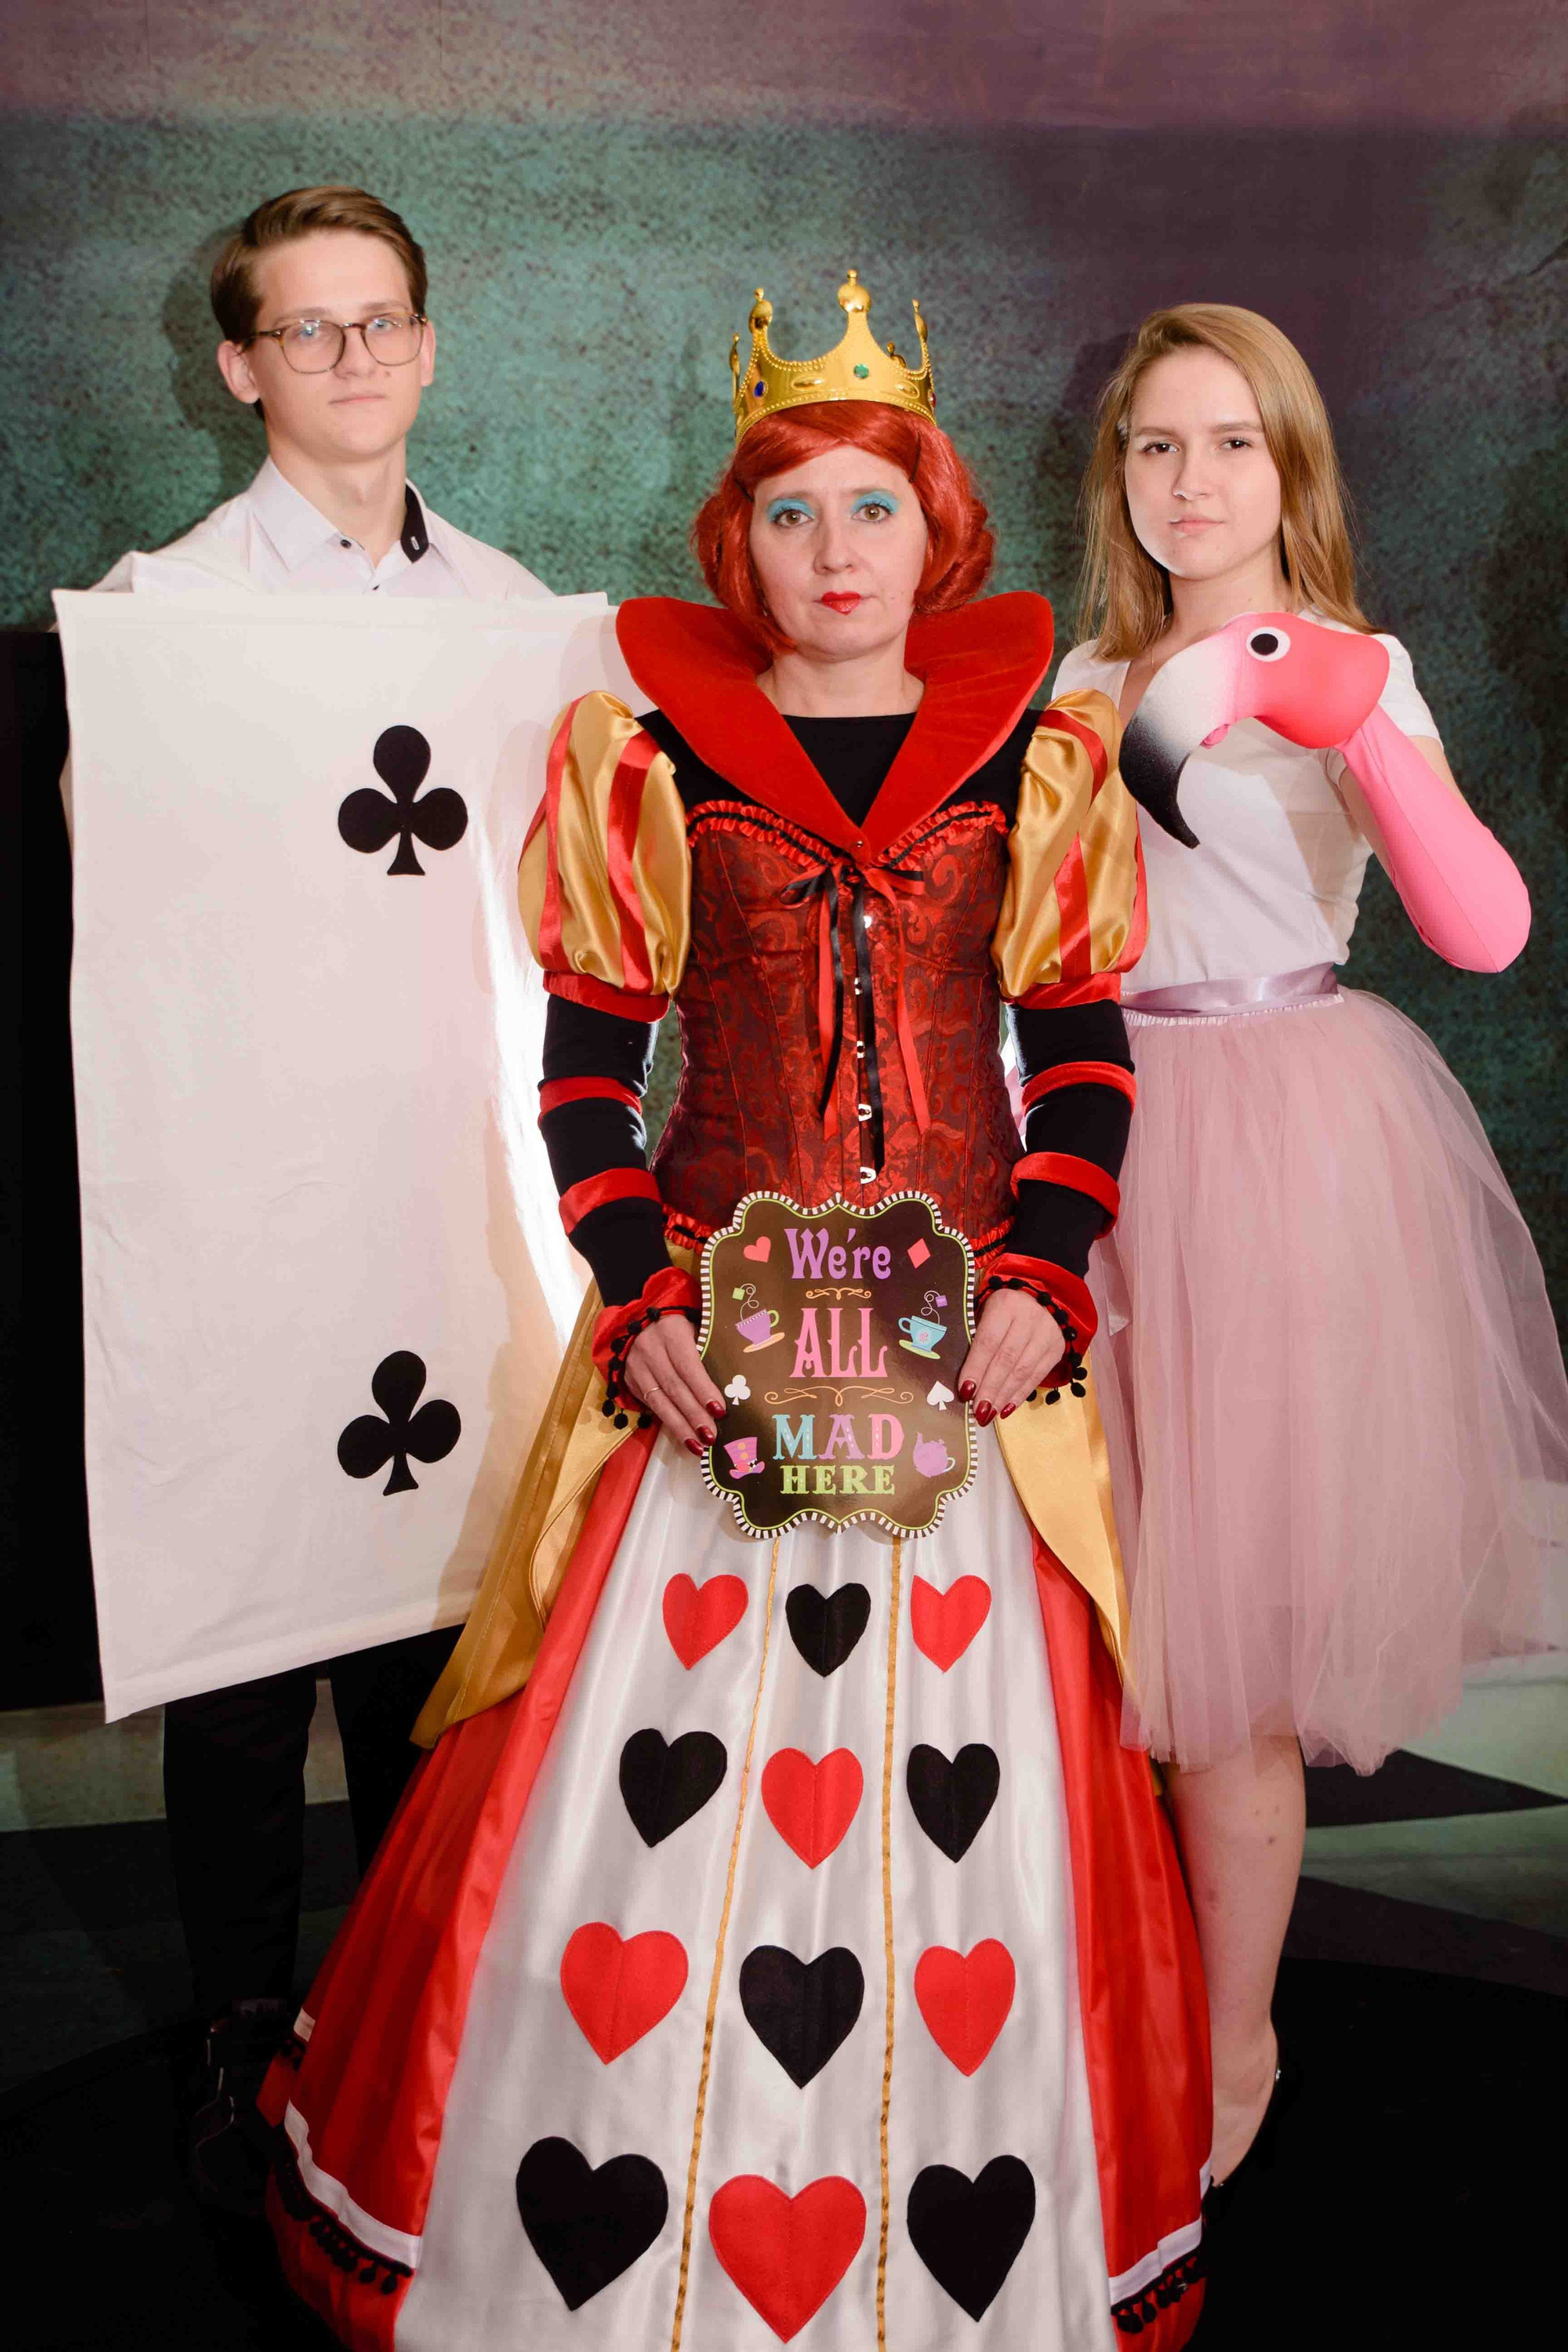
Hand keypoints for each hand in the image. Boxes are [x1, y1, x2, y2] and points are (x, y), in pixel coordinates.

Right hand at [623, 1316, 724, 1455]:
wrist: (639, 1322)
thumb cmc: (680, 1328)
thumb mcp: (696, 1329)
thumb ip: (709, 1351)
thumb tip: (735, 1385)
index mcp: (671, 1332)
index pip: (688, 1366)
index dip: (703, 1390)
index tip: (720, 1411)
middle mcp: (649, 1349)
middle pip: (674, 1387)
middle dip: (694, 1415)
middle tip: (712, 1436)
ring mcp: (636, 1366)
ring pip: (659, 1401)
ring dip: (679, 1426)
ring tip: (698, 1446)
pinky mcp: (630, 1381)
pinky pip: (650, 1405)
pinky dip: (668, 1422)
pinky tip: (683, 1436)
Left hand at [957, 1289, 1068, 1423]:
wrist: (1040, 1297)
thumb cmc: (1001, 1309)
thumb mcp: (985, 1313)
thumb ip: (976, 1339)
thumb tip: (965, 1380)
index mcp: (1005, 1305)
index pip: (988, 1342)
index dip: (976, 1368)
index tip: (965, 1392)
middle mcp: (1029, 1318)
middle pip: (1006, 1360)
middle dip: (990, 1388)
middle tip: (977, 1411)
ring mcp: (1047, 1333)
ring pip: (1023, 1371)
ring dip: (1004, 1396)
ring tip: (989, 1414)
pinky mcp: (1057, 1348)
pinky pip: (1037, 1376)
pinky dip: (1020, 1395)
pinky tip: (1006, 1408)